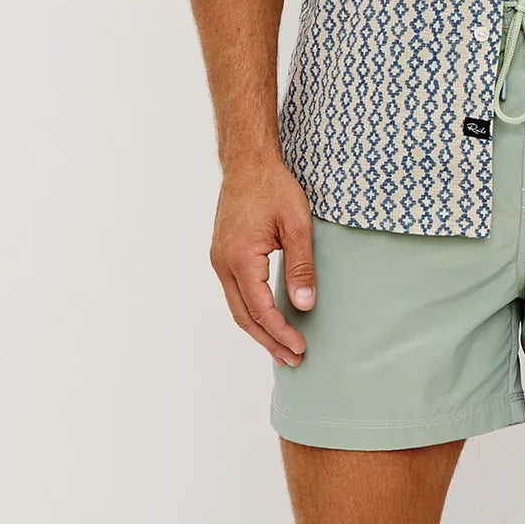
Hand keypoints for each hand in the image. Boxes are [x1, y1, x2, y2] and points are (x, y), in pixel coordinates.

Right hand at [210, 154, 316, 366]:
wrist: (248, 163)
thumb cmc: (274, 188)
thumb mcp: (297, 226)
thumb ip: (300, 267)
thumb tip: (305, 304)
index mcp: (240, 258)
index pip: (260, 310)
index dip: (280, 332)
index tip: (300, 348)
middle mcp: (223, 263)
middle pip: (244, 317)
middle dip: (269, 341)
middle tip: (293, 360)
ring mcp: (219, 260)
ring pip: (237, 308)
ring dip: (259, 331)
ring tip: (282, 349)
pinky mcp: (223, 255)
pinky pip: (235, 294)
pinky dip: (251, 313)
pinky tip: (267, 322)